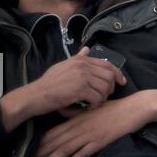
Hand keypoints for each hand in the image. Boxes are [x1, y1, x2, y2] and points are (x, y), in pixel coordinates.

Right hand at [0, 47, 126, 129]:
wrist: (34, 96)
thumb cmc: (46, 84)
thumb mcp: (62, 67)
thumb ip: (76, 59)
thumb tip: (86, 49)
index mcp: (80, 60)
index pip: (107, 64)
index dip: (117, 73)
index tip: (122, 82)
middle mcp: (83, 65)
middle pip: (109, 76)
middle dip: (111, 88)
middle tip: (105, 97)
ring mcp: (82, 76)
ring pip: (105, 88)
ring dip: (102, 98)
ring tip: (93, 103)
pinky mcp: (80, 89)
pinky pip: (97, 98)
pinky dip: (95, 105)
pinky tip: (87, 107)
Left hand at [31, 90, 156, 156]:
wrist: (136, 107)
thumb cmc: (116, 107)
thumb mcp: (94, 106)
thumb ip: (78, 111)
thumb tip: (62, 112)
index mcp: (78, 118)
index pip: (54, 131)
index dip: (40, 142)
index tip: (27, 152)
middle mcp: (80, 127)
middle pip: (56, 142)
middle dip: (39, 155)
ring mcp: (90, 134)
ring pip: (65, 150)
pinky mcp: (100, 141)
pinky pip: (82, 154)